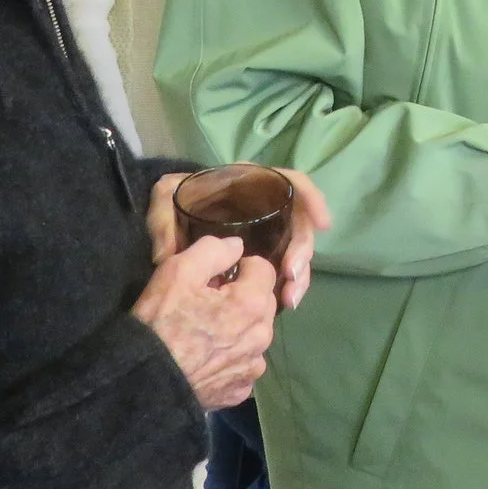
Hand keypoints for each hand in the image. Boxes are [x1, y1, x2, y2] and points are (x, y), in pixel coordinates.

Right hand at [133, 238, 277, 409]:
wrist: (143, 382)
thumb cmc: (160, 323)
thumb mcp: (178, 272)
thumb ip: (213, 251)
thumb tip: (237, 246)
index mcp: (252, 304)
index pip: (264, 269)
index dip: (239, 267)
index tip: (216, 276)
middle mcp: (262, 337)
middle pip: (262, 303)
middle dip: (242, 297)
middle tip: (206, 303)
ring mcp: (252, 367)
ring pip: (255, 335)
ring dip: (239, 329)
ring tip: (206, 334)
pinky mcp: (239, 391)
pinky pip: (243, 365)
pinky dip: (230, 359)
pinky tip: (206, 360)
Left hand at [146, 168, 333, 309]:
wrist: (171, 219)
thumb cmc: (174, 201)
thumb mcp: (165, 197)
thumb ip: (163, 219)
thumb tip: (167, 255)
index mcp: (253, 184)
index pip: (292, 183)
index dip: (312, 199)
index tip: (323, 224)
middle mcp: (267, 208)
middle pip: (299, 225)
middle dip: (302, 252)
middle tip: (291, 276)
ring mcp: (267, 233)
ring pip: (295, 252)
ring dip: (299, 275)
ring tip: (289, 300)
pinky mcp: (263, 256)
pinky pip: (283, 269)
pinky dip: (287, 286)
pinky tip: (284, 304)